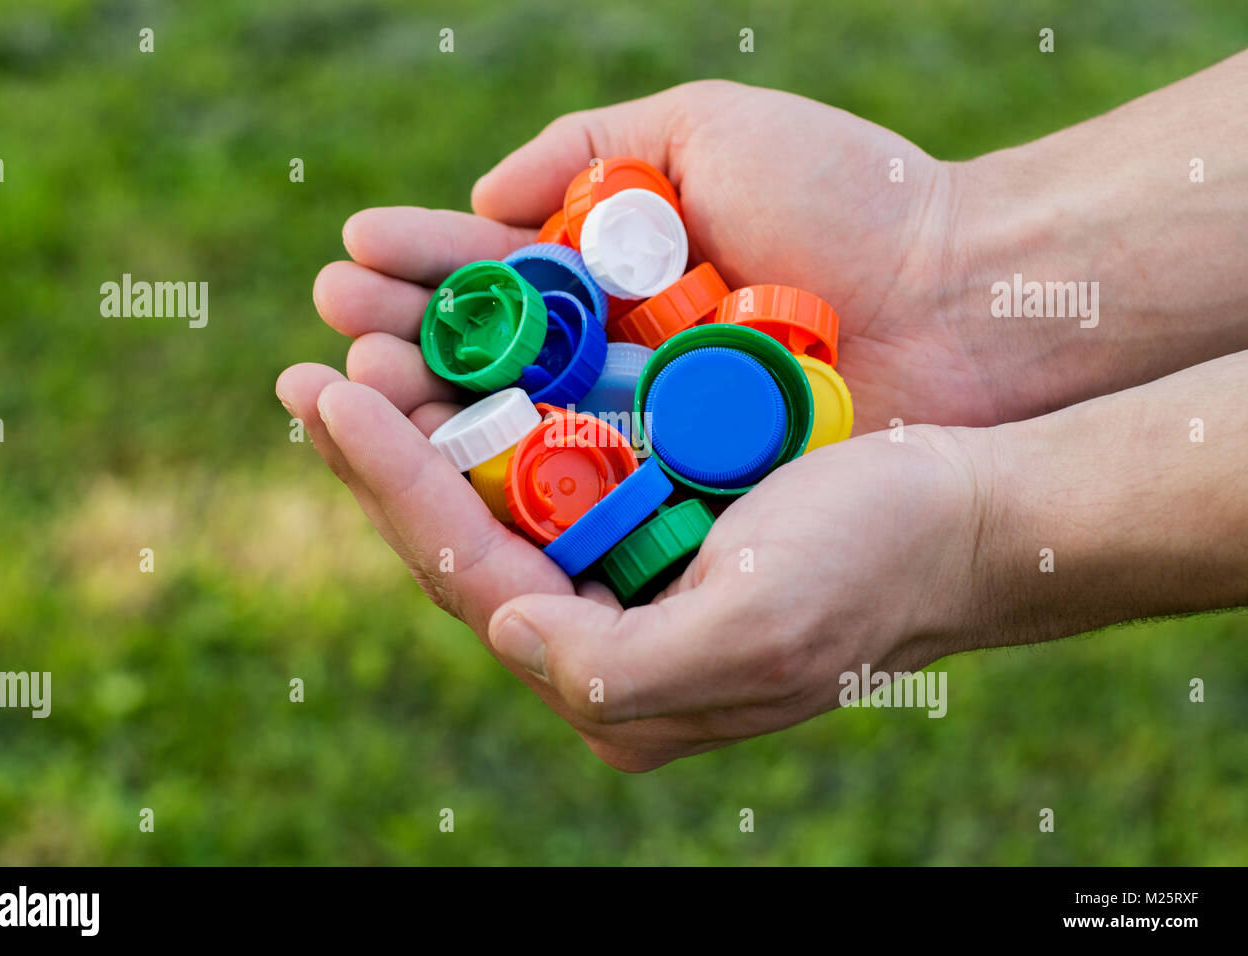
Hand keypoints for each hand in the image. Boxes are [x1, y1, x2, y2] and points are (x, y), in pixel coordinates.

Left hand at [278, 357, 989, 769]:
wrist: (960, 512)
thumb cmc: (876, 563)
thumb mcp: (762, 629)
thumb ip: (624, 668)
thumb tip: (513, 630)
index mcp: (617, 683)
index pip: (474, 579)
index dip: (394, 486)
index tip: (330, 394)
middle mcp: (603, 638)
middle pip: (461, 543)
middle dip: (384, 458)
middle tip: (310, 371)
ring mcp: (621, 577)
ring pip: (492, 499)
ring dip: (423, 426)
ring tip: (354, 353)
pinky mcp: (646, 519)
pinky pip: (543, 463)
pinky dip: (492, 410)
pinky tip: (450, 361)